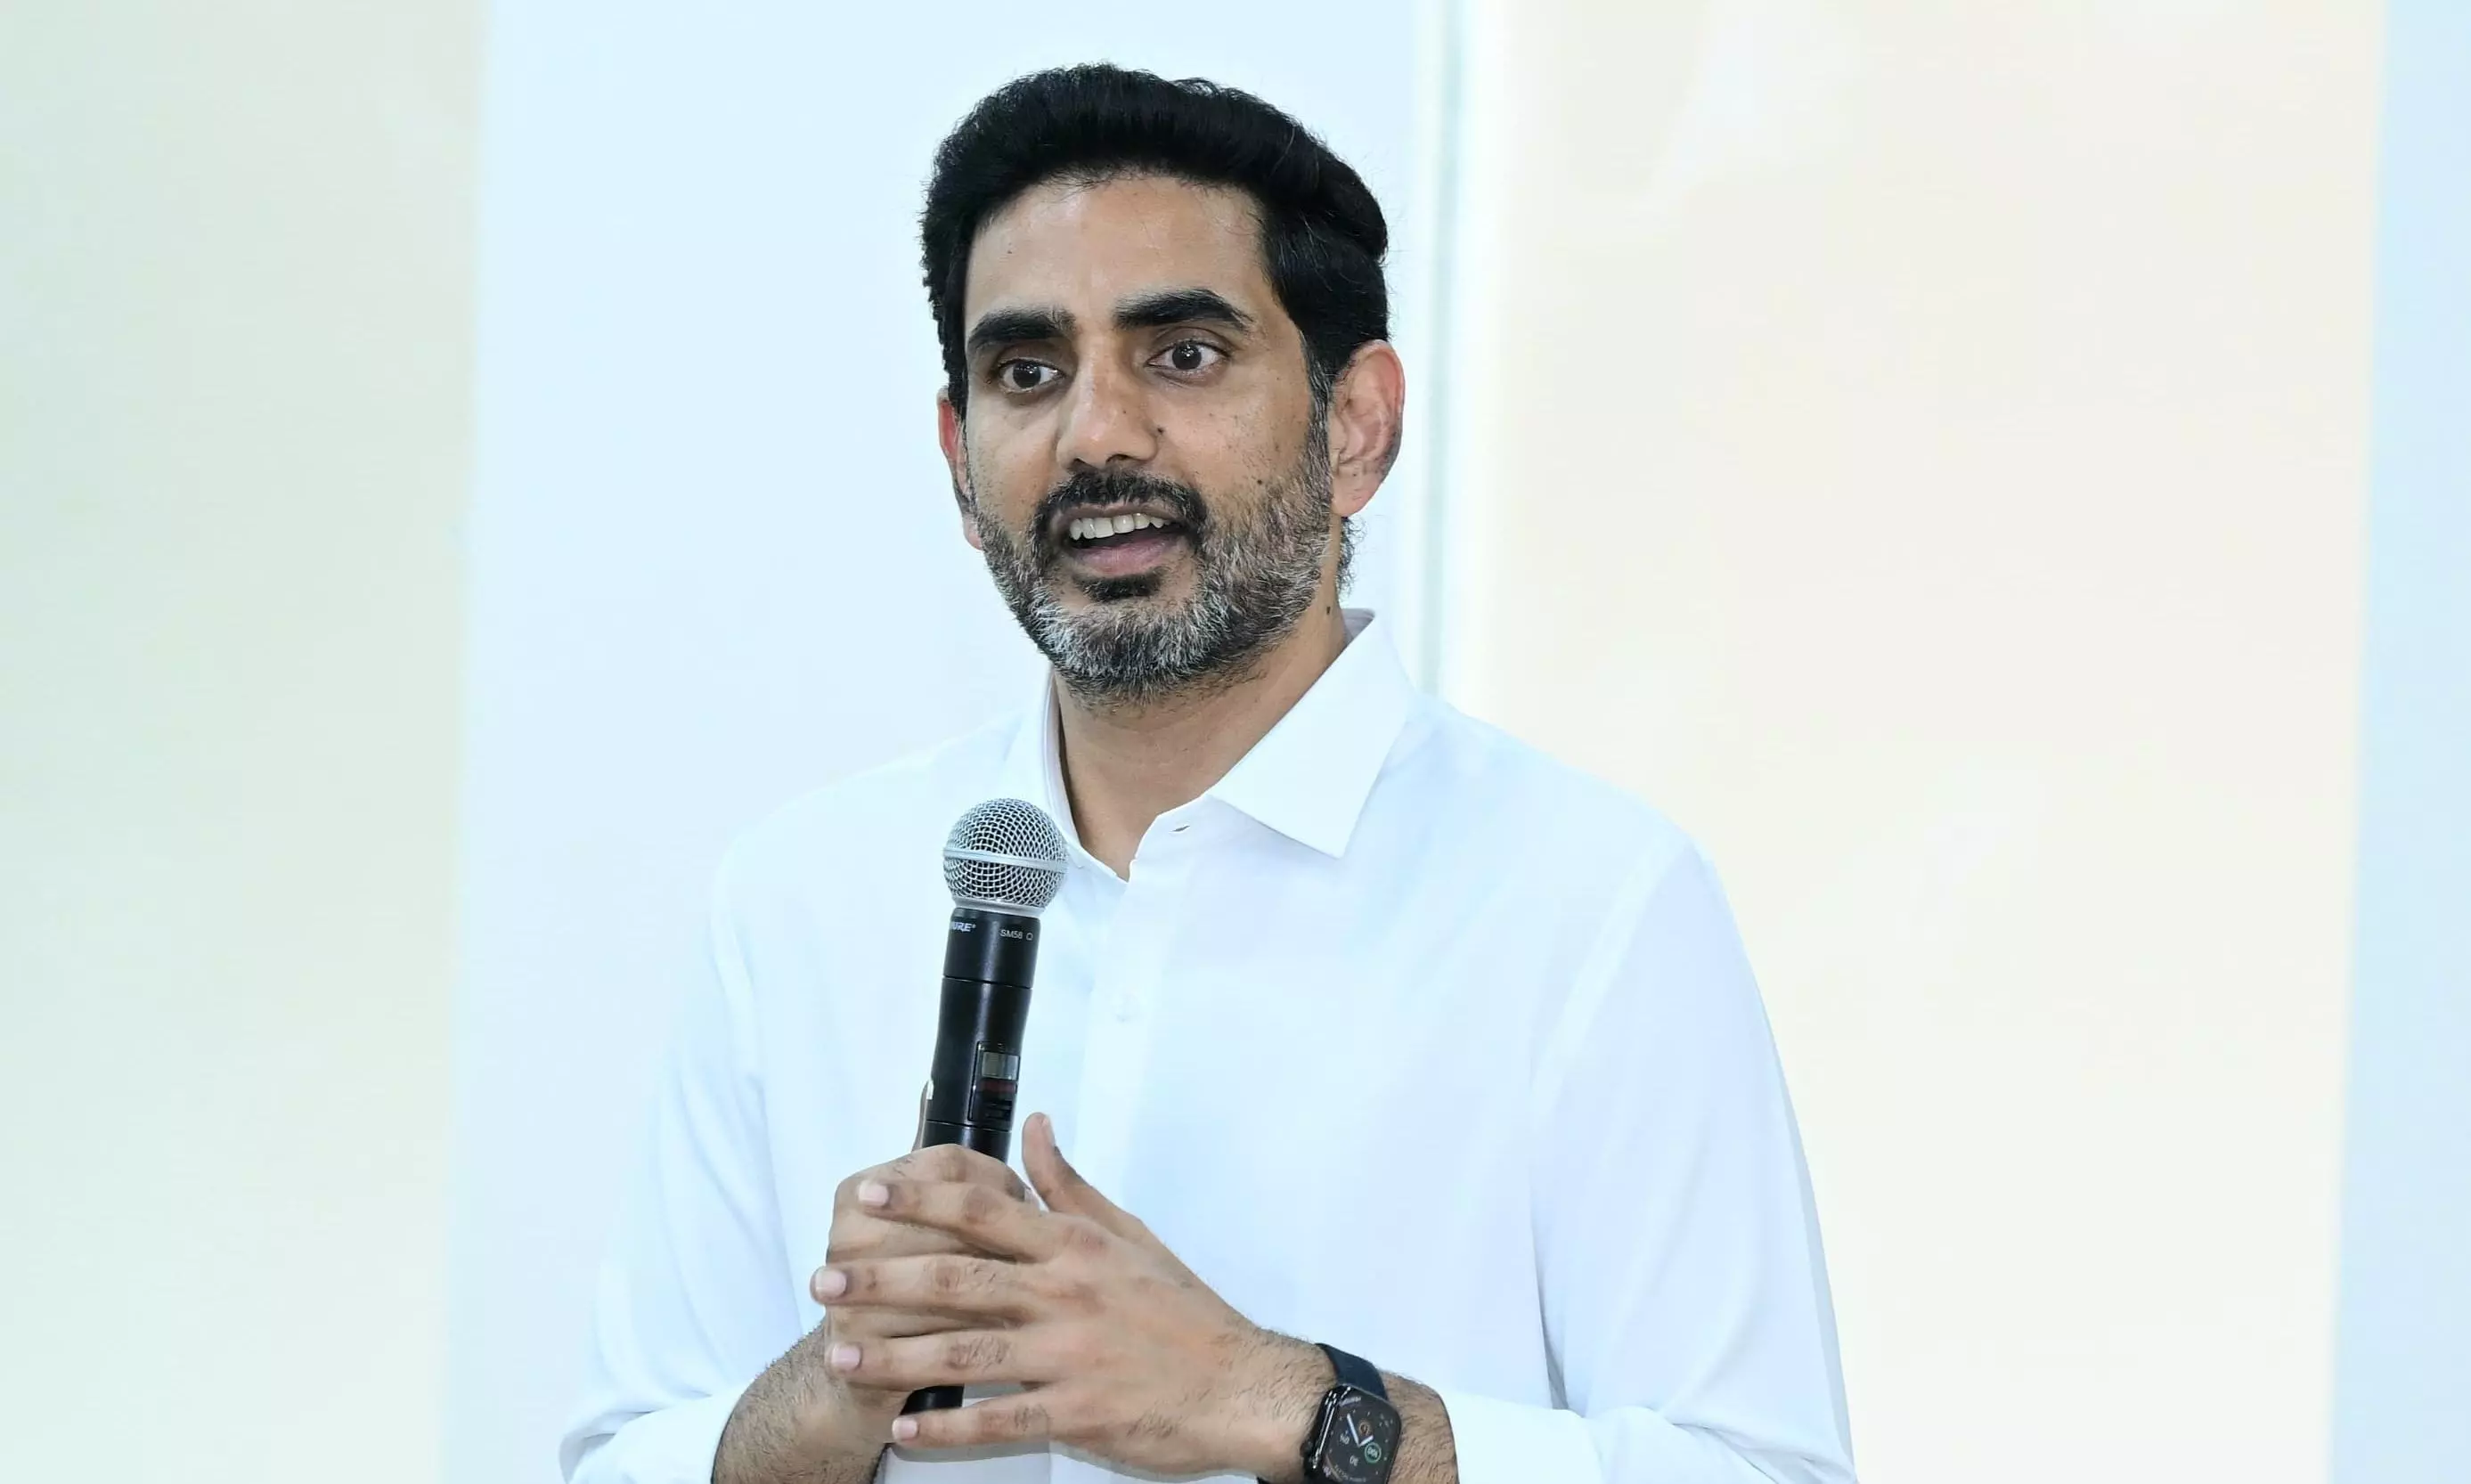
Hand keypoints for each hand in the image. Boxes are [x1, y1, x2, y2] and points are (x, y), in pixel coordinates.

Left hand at [815, 1112, 1327, 1477]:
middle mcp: (1066, 1294)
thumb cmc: (1182, 1310)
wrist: (1242, 1385)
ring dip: (896, 1354)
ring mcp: (1070, 1356)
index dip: (919, 1200)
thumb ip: (1070, 1186)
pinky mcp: (1079, 1413)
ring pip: (966, 1352)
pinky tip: (905, 1426)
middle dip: (882, 1279)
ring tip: (839, 1354)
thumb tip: (1033, 1127)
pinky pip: (1001, 1421)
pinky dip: (949, 1427)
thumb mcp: (1131, 1235)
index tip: (865, 1195)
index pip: (983, 1211)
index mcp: (1075, 1247)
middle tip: (824, 1280)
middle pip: (957, 1279)